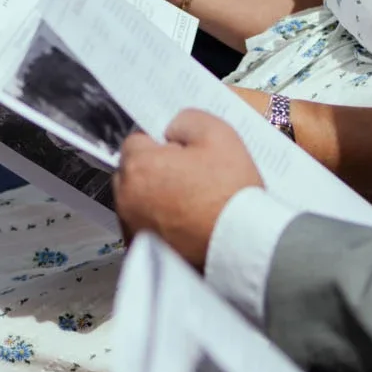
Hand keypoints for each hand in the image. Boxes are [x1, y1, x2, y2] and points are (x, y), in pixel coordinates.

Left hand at [113, 110, 262, 267]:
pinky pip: (143, 227)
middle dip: (153, 171)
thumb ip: (188, 120)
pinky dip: (157, 225)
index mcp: (140, 166)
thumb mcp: (219, 136)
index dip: (161, 143)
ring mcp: (132, 228)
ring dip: (153, 198)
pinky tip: (185, 225)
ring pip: (135, 201)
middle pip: (132, 172)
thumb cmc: (231, 194)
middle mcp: (127, 199)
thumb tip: (173, 128)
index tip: (180, 153)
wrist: (244, 247)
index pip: (136, 141)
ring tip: (189, 203)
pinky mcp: (143, 252)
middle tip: (188, 177)